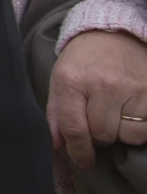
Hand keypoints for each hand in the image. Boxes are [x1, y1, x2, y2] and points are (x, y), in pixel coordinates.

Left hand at [46, 29, 146, 167]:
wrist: (111, 34)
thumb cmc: (82, 62)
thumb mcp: (60, 81)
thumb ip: (56, 114)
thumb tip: (58, 145)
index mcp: (72, 81)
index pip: (74, 127)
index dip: (78, 150)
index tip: (82, 160)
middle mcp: (102, 84)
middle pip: (102, 134)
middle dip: (99, 136)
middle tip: (97, 122)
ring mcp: (130, 88)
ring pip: (127, 135)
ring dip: (120, 132)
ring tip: (114, 115)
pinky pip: (146, 128)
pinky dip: (138, 127)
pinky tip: (130, 113)